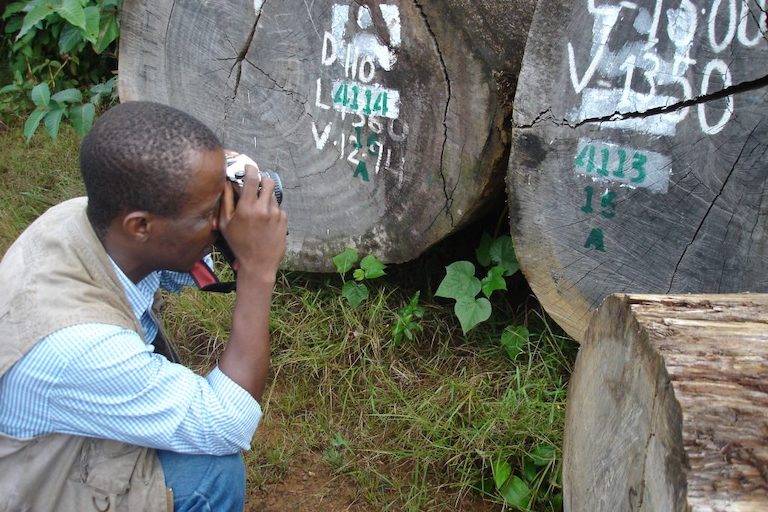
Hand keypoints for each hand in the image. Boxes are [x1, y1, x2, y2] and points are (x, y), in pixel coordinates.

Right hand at [218, 164, 287, 280]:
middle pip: (268, 181)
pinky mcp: (284, 220)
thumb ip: (226, 201)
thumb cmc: (239, 245)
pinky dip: (272, 210)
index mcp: (247, 208)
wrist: (258, 264)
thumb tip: (227, 183)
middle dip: (262, 181)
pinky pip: (278, 207)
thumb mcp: (225, 224)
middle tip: (256, 186)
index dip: (250, 169)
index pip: (252, 178)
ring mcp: (276, 214)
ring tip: (258, 211)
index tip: (249, 167)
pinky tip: (265, 222)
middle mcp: (263, 209)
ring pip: (273, 195)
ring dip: (266, 197)